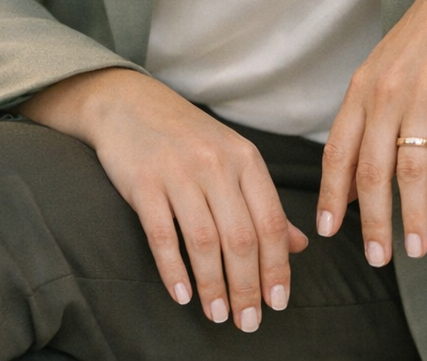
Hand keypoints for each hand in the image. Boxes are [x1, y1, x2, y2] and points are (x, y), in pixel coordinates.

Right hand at [21, 68, 307, 331]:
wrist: (128, 103)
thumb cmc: (186, 137)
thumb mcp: (232, 158)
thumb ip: (264, 201)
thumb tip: (298, 246)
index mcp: (245, 157)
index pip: (270, 221)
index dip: (277, 266)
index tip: (278, 302)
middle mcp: (216, 163)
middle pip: (240, 236)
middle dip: (248, 286)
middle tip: (249, 323)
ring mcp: (179, 171)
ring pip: (205, 240)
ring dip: (214, 284)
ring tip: (219, 315)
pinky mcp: (144, 181)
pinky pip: (162, 234)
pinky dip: (174, 269)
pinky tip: (182, 295)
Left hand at [316, 0, 426, 264]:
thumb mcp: (388, 68)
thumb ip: (371, 115)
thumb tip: (357, 175)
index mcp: (363, 87)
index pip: (337, 150)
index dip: (331, 194)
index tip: (326, 231)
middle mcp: (386, 92)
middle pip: (370, 170)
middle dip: (372, 222)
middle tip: (377, 259)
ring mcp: (422, 93)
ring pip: (409, 169)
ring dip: (412, 215)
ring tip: (415, 250)